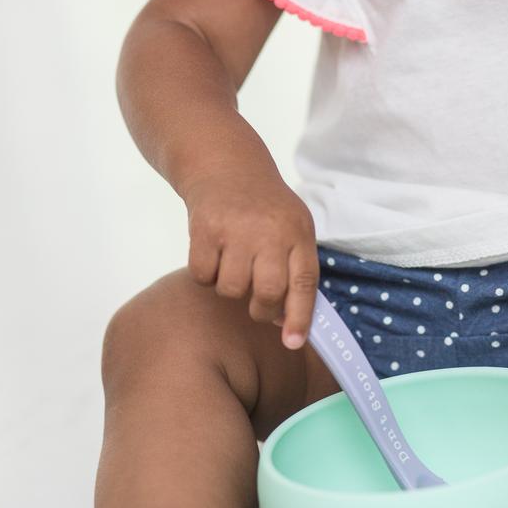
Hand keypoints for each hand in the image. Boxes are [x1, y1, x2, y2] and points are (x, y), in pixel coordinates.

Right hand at [182, 169, 317, 348]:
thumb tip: (285, 322)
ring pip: (232, 290)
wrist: (225, 165)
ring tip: (234, 268)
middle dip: (262, 310)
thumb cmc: (266, 209)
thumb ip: (295, 271)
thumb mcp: (294, 229)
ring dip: (230, 290)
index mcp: (298, 234)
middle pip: (268, 293)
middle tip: (257, 305)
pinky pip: (203, 277)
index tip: (292, 343)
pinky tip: (213, 257)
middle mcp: (270, 232)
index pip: (304, 283)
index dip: (300, 317)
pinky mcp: (204, 229)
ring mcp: (236, 230)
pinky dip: (206, 276)